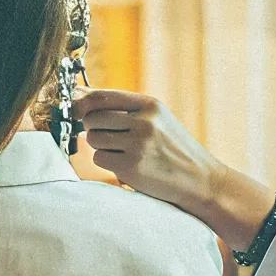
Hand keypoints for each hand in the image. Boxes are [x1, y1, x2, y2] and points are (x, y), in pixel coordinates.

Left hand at [72, 90, 221, 213]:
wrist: (200, 180)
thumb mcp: (158, 119)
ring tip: (123, 152)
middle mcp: (144, 122)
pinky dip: (108, 164)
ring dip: (101, 147)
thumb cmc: (174, 149)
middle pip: (92, 118)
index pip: (102, 96)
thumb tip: (81, 94)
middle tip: (108, 137)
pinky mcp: (131, 167)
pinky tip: (127, 166)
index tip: (74, 110)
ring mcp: (138, 145)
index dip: (82, 103)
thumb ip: (124, 108)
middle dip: (93, 128)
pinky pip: (100, 159)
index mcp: (150, 105)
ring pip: (93, 139)